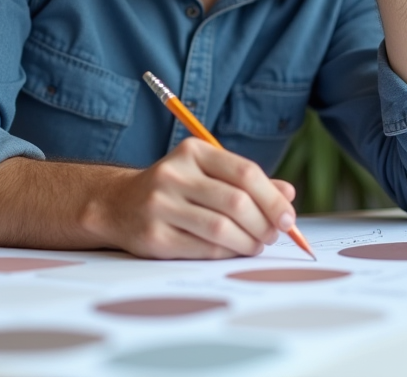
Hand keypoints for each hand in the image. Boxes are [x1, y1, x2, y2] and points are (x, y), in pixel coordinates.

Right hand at [92, 137, 297, 258]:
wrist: (118, 204)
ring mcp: (160, 205)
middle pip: (236, 202)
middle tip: (273, 236)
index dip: (272, 198)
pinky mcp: (154, 236)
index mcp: (192, 152)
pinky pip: (204, 249)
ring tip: (256, 245)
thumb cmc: (175, 189)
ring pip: (222, 229)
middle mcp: (174, 174)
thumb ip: (246, 181)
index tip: (288, 218)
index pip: (245, 173)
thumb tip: (288, 194)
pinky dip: (227, 253)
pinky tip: (233, 250)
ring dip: (248, 243)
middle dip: (264, 224)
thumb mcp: (206, 173)